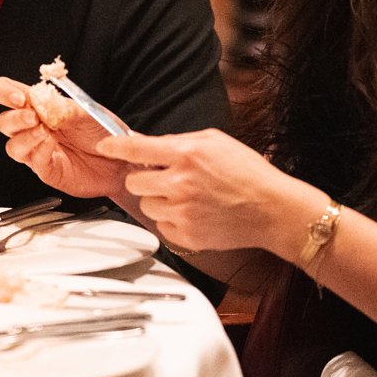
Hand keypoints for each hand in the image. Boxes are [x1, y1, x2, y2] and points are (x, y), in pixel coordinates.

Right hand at [0, 76, 134, 201]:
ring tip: (43, 132)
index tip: (18, 98)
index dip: (3, 92)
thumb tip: (43, 103)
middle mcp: (34, 128)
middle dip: (14, 118)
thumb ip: (64, 107)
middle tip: (32, 116)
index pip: (7, 93)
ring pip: (12, 145)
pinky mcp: (47, 170)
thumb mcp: (88, 112)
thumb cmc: (104, 132)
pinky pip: (33, 162)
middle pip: (4, 121)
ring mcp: (38, 150)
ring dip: (24, 137)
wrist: (121, 160)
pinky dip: (39, 151)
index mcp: (40, 106)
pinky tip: (51, 146)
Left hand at [94, 127, 323, 257]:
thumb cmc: (248, 173)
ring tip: (184, 196)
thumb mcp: (215, 141)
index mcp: (186, 154)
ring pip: (145, 205)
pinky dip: (171, 219)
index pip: (135, 148)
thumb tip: (151, 145)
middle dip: (144, 178)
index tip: (105, 147)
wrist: (271, 209)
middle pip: (134, 182)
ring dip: (157, 199)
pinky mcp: (186, 235)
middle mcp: (180, 182)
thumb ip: (179, 141)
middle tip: (163, 177)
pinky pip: (161, 225)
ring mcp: (182, 211)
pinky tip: (192, 212)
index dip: (114, 147)